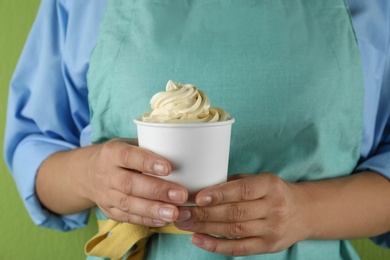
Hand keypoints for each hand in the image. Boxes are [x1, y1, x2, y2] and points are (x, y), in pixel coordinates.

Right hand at [87, 138, 187, 226]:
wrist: (88, 173)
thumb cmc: (121, 156)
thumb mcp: (129, 144)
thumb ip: (150, 147)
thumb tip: (183, 149)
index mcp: (113, 153)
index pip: (129, 157)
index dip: (148, 163)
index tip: (168, 168)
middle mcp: (107, 174)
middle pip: (130, 184)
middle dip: (157, 191)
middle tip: (180, 195)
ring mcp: (106, 194)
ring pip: (128, 204)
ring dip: (153, 210)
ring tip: (174, 213)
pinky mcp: (109, 211)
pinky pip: (128, 218)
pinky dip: (146, 220)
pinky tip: (163, 220)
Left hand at [174, 173, 307, 255]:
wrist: (303, 212)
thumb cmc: (273, 192)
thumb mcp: (260, 180)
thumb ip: (235, 183)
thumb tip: (201, 188)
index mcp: (270, 186)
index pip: (242, 190)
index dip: (219, 194)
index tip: (198, 197)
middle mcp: (273, 208)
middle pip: (235, 213)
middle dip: (204, 213)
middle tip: (182, 212)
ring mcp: (271, 230)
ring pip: (234, 231)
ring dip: (205, 228)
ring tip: (184, 224)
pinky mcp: (267, 247)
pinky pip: (238, 248)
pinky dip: (216, 245)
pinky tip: (198, 239)